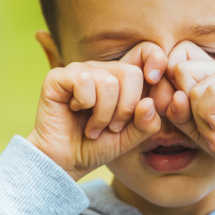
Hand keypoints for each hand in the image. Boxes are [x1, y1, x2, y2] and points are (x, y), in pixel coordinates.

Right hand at [27, 42, 168, 179]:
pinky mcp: (58, 76)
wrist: (65, 162)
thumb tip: (148, 103)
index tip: (155, 80)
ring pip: (109, 82)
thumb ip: (146, 124)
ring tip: (94, 128)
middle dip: (126, 109)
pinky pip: (84, 81)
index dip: (156, 61)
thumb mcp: (130, 139)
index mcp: (122, 79)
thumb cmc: (97, 147)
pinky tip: (75, 112)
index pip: (147, 52)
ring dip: (103, 114)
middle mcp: (101, 69)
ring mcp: (80, 70)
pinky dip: (84, 103)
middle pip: (131, 73)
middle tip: (112, 127)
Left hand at [165, 41, 214, 164]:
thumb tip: (176, 95)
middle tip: (202, 126)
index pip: (180, 52)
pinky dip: (208, 117)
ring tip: (213, 131)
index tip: (178, 110)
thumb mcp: (191, 127)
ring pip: (194, 86)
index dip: (169, 81)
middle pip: (181, 68)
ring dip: (198, 118)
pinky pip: (211, 93)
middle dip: (183, 104)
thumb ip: (176, 109)